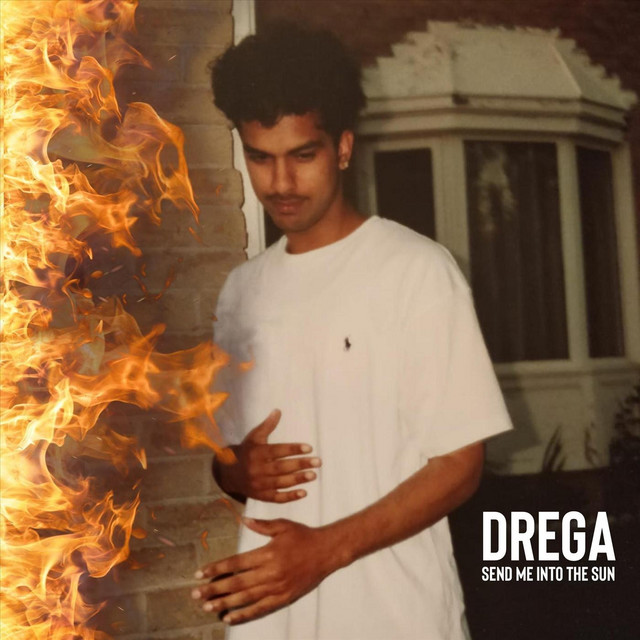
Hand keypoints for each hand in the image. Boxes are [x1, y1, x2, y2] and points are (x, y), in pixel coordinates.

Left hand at [192, 518, 344, 623]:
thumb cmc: (303, 536)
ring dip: (225, 603)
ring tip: (207, 607)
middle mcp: (270, 572)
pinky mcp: (284, 598)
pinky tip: (230, 617)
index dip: (216, 569)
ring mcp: (277, 587)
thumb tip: (243, 520)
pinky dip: (244, 614)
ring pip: (246, 598)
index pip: (235, 563)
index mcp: (267, 553)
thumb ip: (261, 525)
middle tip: (196, 594)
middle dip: (214, 589)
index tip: (200, 573)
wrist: (327, 551)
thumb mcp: (283, 525)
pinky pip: (261, 609)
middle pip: (236, 583)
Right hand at [214, 409, 320, 502]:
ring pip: (281, 482)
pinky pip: (276, 498)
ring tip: (313, 475)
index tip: (309, 448)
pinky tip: (303, 493)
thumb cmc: (246, 451)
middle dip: (300, 465)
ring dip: (298, 479)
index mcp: (257, 453)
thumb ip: (268, 425)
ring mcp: (259, 484)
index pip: (278, 451)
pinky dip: (290, 497)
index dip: (293, 449)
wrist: (229, 473)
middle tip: (317, 462)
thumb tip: (278, 411)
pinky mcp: (261, 496)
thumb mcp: (254, 437)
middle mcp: (257, 469)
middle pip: (281, 467)